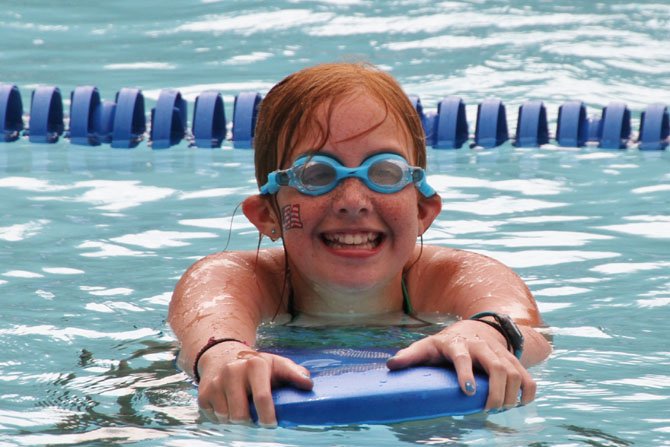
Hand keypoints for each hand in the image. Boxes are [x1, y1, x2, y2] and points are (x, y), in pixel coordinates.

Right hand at [196, 343, 312, 425]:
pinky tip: (229, 408)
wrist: (222, 356)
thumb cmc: (256, 366)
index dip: (267, 416)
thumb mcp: (276, 364)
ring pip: (227, 419)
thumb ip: (294, 373)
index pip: (261, 397)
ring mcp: (216, 383)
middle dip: (251, 424)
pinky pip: (215, 419)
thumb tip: (308, 384)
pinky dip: (224, 420)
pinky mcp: (203, 394)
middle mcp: (233, 371)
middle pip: (241, 415)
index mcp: (254, 364)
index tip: (271, 426)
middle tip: (257, 424)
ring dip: (237, 422)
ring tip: (244, 413)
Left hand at [386, 320, 535, 411]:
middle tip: (488, 409)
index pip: (463, 357)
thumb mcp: (427, 346)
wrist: (474, 330)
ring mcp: (500, 353)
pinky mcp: (513, 361)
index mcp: (459, 344)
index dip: (466, 373)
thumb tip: (391, 365)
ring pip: (514, 372)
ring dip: (511, 394)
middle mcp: (482, 347)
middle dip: (495, 391)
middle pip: (496, 367)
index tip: (468, 391)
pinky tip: (520, 404)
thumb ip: (410, 356)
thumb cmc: (445, 344)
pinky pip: (527, 376)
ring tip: (500, 409)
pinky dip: (528, 391)